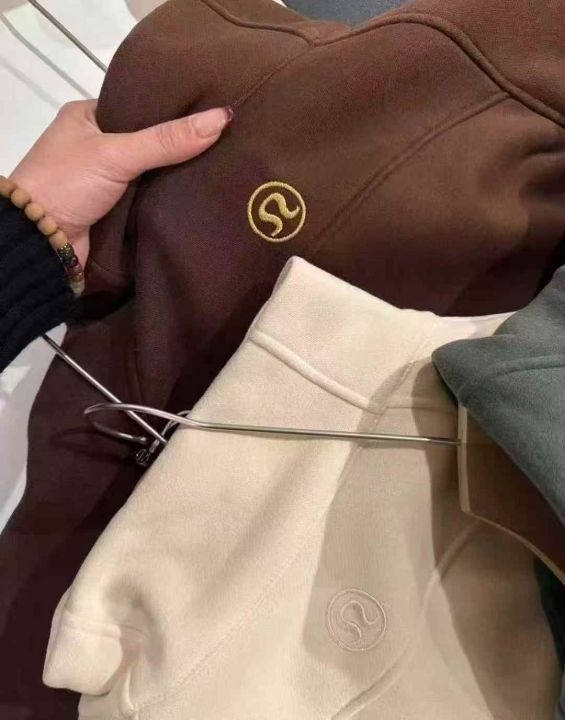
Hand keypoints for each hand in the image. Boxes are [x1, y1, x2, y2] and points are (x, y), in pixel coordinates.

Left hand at [9, 100, 231, 266]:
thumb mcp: (117, 152)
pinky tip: (198, 194)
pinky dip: (166, 200)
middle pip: (148, 142)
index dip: (174, 109)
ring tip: (223, 166)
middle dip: (180, 146)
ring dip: (176, 176)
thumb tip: (224, 117)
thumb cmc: (68, 183)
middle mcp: (95, 146)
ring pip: (150, 174)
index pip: (139, 106)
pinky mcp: (112, 211)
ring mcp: (104, 181)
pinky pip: (147, 200)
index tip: (213, 109)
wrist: (40, 243)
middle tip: (226, 140)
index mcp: (87, 117)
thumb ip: (167, 140)